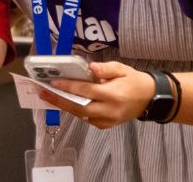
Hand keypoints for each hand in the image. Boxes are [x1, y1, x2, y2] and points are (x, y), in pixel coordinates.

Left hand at [40, 61, 154, 129]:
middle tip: (44, 92)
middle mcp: (110, 110)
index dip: (69, 87)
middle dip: (60, 100)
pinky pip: (87, 119)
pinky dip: (75, 110)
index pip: (87, 91)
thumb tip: (89, 68)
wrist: (149, 98)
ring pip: (81, 115)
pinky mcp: (106, 125)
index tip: (54, 82)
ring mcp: (108, 121)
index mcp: (114, 95)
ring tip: (49, 97)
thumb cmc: (134, 81)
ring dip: (64, 106)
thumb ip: (105, 68)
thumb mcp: (122, 69)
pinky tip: (64, 102)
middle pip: (80, 107)